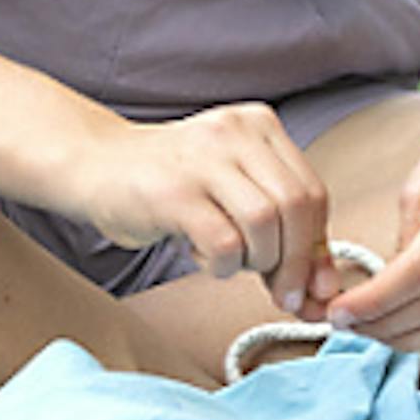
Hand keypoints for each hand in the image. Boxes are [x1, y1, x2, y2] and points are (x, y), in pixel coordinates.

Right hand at [61, 104, 330, 294]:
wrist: (93, 166)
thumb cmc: (171, 188)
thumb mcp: (234, 194)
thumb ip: (282, 230)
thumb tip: (326, 290)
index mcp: (260, 125)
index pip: (313, 192)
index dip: (317, 246)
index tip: (309, 284)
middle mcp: (236, 132)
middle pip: (296, 207)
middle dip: (297, 263)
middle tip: (284, 294)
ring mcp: (203, 159)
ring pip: (265, 224)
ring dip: (259, 263)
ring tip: (234, 265)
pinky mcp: (173, 192)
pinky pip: (223, 244)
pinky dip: (224, 267)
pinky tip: (206, 261)